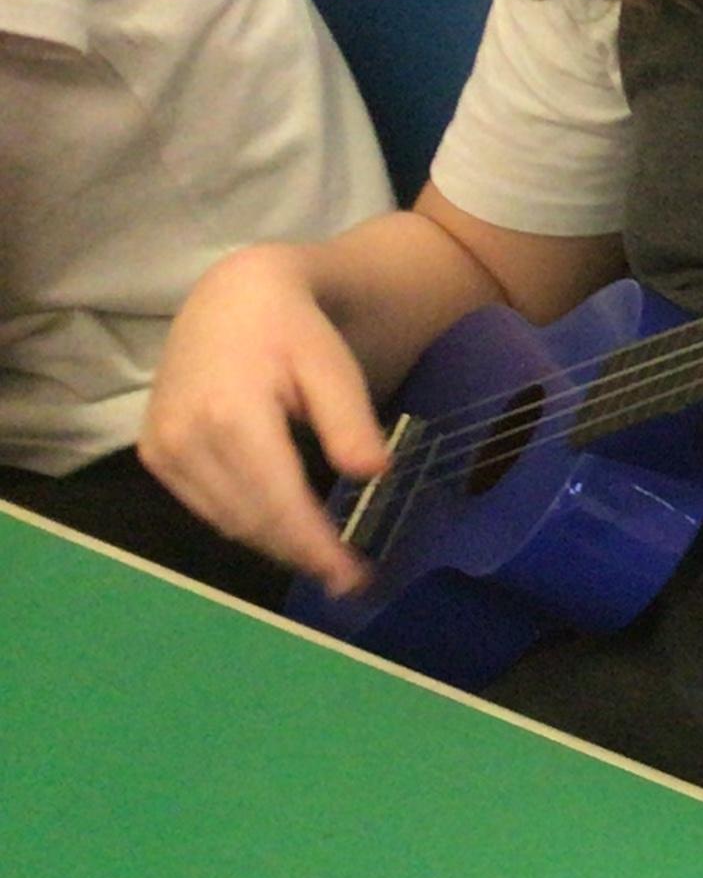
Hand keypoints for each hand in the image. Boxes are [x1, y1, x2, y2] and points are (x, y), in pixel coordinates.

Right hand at [138, 246, 387, 594]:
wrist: (231, 298)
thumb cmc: (292, 330)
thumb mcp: (332, 365)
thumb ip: (348, 420)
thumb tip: (373, 474)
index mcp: (230, 414)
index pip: (276, 501)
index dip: (314, 546)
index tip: (353, 577)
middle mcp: (185, 437)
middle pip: (249, 518)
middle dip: (300, 554)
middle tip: (349, 580)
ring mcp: (162, 448)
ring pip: (226, 519)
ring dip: (274, 545)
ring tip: (323, 561)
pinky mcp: (154, 453)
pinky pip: (205, 506)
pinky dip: (245, 523)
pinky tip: (282, 530)